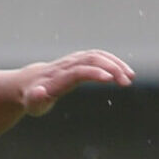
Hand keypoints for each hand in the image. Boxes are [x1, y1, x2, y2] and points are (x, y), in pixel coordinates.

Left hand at [18, 50, 134, 114]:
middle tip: (127, 82)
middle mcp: (66, 65)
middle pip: (91, 60)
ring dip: (115, 63)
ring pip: (97, 55)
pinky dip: (113, 61)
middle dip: (111, 68)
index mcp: (57, 78)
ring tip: (130, 77)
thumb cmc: (32, 98)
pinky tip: (125, 72)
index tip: (110, 79)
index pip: (77, 71)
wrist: (28, 83)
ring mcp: (73, 60)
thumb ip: (35, 99)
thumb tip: (39, 92)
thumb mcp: (31, 103)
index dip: (93, 73)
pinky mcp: (79, 59)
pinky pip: (98, 56)